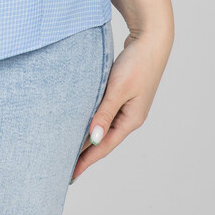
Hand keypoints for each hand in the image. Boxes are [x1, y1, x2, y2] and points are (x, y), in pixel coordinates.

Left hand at [70, 26, 172, 181]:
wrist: (150, 39)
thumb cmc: (137, 63)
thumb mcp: (118, 89)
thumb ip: (104, 113)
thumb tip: (92, 139)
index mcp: (131, 120)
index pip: (103, 146)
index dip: (86, 161)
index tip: (70, 175)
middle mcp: (130, 117)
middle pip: (103, 141)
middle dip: (85, 154)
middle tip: (64, 167)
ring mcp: (127, 106)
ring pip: (103, 127)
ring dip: (87, 138)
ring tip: (68, 149)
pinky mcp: (123, 95)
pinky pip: (104, 113)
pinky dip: (92, 121)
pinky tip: (81, 123)